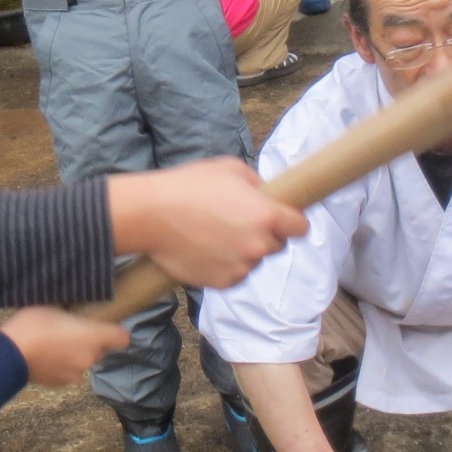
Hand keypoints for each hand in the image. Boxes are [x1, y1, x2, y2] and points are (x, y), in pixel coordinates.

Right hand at [0, 308, 127, 386]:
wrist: (10, 353)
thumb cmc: (32, 323)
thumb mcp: (54, 306)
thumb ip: (72, 313)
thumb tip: (75, 315)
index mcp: (92, 335)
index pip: (122, 338)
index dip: (116, 332)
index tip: (106, 326)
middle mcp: (90, 357)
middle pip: (100, 350)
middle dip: (90, 342)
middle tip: (70, 331)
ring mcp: (76, 373)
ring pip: (83, 361)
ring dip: (75, 355)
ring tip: (54, 344)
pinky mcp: (62, 383)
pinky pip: (69, 372)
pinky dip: (62, 366)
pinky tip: (46, 357)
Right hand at [107, 161, 306, 289]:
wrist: (150, 216)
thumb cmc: (188, 186)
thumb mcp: (230, 168)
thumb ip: (257, 184)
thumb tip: (267, 195)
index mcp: (267, 215)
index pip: (301, 227)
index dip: (292, 222)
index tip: (283, 219)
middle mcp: (259, 245)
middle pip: (277, 245)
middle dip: (265, 235)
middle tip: (238, 222)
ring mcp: (241, 267)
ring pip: (254, 260)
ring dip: (243, 251)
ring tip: (215, 235)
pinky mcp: (223, 282)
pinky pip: (235, 274)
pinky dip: (226, 265)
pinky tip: (206, 249)